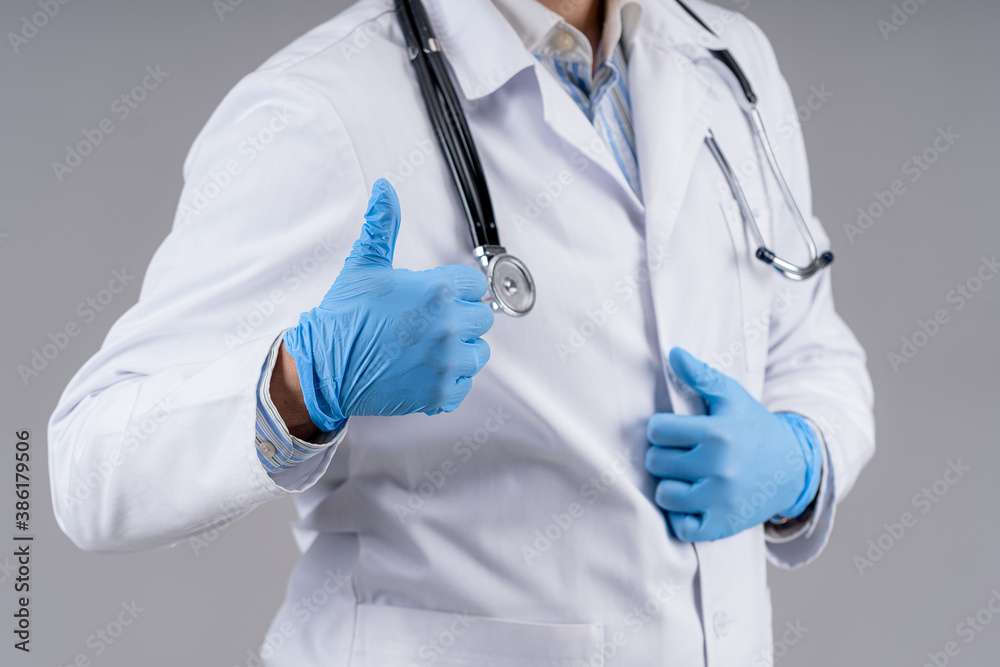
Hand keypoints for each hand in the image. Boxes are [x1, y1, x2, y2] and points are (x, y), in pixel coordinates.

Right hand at [283, 179, 494, 430]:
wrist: (325, 368)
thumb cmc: (343, 317)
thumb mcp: (364, 265)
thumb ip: (383, 225)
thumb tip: (385, 189)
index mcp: (436, 291)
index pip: (475, 285)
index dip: (456, 290)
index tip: (437, 298)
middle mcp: (448, 326)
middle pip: (482, 318)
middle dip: (460, 318)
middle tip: (428, 323)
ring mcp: (447, 362)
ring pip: (478, 352)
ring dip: (459, 350)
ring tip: (427, 347)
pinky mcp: (441, 393)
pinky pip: (465, 384)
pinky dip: (450, 381)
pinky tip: (424, 370)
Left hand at [644, 347, 821, 541]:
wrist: (791, 467)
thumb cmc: (752, 427)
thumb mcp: (731, 396)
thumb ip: (701, 375)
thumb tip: (673, 353)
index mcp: (718, 434)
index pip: (658, 430)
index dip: (661, 428)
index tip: (673, 430)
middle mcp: (719, 469)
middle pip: (656, 462)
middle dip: (664, 455)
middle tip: (681, 453)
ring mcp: (721, 500)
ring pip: (663, 494)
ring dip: (669, 485)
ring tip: (685, 476)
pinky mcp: (722, 525)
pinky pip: (680, 526)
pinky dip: (681, 516)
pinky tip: (692, 500)